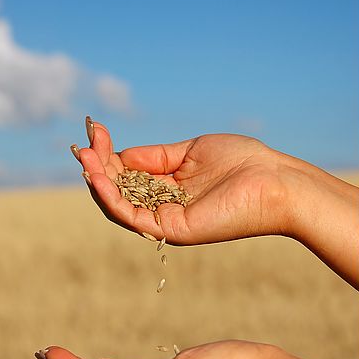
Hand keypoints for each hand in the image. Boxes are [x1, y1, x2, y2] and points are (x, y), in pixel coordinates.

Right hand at [72, 118, 358, 291]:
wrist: (273, 181)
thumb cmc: (241, 162)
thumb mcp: (190, 151)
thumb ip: (155, 156)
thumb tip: (120, 154)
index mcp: (170, 188)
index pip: (128, 174)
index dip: (108, 153)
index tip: (94, 128)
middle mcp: (164, 206)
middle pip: (118, 189)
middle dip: (98, 164)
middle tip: (85, 142)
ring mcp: (167, 220)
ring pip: (118, 205)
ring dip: (97, 181)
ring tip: (84, 156)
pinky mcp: (172, 230)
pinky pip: (131, 217)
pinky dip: (110, 197)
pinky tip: (97, 176)